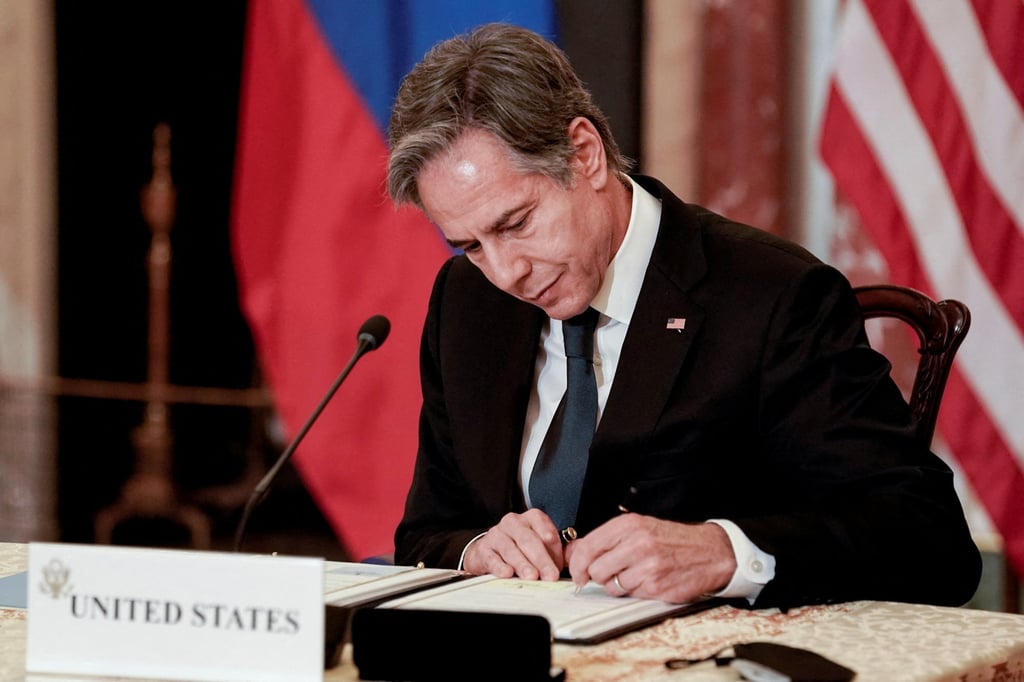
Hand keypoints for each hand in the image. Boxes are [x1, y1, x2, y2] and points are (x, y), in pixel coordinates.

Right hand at [461, 509, 565, 580]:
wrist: (489, 551)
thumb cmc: (520, 548)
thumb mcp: (540, 545)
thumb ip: (558, 551)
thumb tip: (574, 558)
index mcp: (532, 518)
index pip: (545, 530)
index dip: (554, 549)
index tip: (559, 565)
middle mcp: (514, 522)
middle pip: (529, 540)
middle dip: (541, 559)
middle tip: (550, 575)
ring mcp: (497, 534)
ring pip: (511, 549)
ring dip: (523, 564)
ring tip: (532, 576)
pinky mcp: (484, 549)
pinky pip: (493, 558)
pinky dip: (500, 566)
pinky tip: (508, 573)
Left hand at [565, 515, 735, 602]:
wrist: (709, 552)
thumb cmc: (671, 540)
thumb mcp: (638, 529)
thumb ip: (604, 540)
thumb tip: (573, 551)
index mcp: (628, 525)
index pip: (588, 547)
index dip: (577, 564)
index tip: (577, 572)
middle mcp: (637, 543)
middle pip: (596, 570)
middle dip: (599, 576)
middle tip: (612, 572)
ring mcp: (647, 566)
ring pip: (611, 586)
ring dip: (619, 585)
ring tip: (636, 574)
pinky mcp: (656, 587)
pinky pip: (631, 595)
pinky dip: (636, 592)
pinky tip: (649, 581)